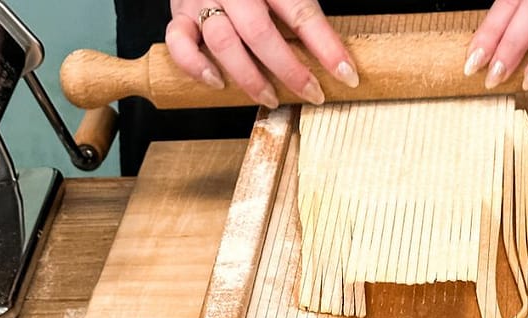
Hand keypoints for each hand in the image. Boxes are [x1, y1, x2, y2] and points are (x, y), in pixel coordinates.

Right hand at [166, 0, 359, 107]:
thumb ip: (299, 11)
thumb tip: (337, 53)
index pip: (302, 14)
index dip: (327, 47)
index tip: (348, 74)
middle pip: (261, 33)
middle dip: (290, 70)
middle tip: (312, 94)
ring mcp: (202, 1)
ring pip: (223, 42)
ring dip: (249, 77)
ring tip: (270, 98)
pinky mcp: (179, 14)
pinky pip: (180, 43)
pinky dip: (196, 66)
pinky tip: (217, 82)